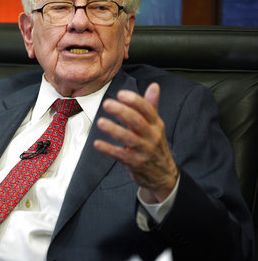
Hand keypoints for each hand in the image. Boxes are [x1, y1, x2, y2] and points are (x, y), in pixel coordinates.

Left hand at [93, 83, 177, 202]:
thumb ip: (151, 106)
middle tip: (107, 103)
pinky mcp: (136, 163)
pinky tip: (97, 143)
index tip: (121, 94)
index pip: (147, 110)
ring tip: (100, 122)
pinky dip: (109, 150)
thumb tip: (154, 86)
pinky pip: (121, 156)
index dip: (134, 101)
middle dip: (122, 112)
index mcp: (156, 124)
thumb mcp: (156, 125)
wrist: (163, 174)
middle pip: (137, 122)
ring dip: (114, 130)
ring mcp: (144, 151)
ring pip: (129, 139)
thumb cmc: (155, 145)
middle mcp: (152, 136)